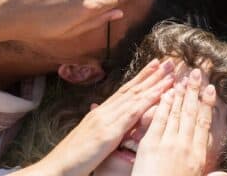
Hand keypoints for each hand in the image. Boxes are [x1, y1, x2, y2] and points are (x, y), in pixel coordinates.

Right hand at [22, 59, 174, 175]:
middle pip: (133, 88)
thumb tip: (105, 113)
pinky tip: (160, 93)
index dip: (141, 77)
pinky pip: (132, 114)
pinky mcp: (109, 132)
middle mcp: (105, 111)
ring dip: (155, 82)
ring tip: (170, 71)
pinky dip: (148, 101)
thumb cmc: (73, 157)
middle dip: (152, 74)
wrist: (57, 167)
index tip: (155, 65)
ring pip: (135, 96)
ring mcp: (107, 119)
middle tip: (169, 61)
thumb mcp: (91, 135)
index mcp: (101, 112)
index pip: (125, 90)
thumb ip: (102, 123)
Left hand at [132, 69, 226, 175]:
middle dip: (195, 91)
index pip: (204, 124)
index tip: (211, 89)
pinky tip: (167, 94)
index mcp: (198, 156)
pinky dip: (164, 105)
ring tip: (184, 77)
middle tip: (198, 72)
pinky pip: (160, 120)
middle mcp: (186, 146)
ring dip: (181, 93)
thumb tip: (226, 175)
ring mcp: (169, 144)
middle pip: (193, 113)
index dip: (208, 104)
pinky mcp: (151, 145)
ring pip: (178, 113)